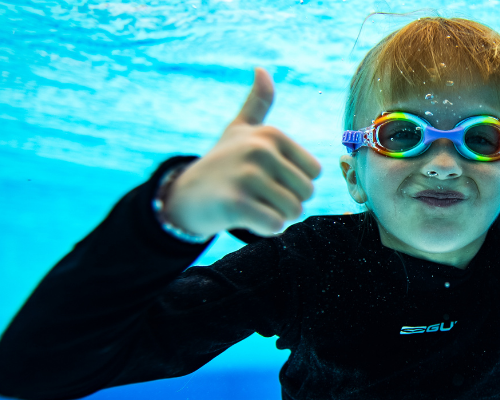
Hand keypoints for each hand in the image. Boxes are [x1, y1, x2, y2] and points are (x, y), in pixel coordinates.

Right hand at [163, 68, 321, 237]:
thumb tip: (262, 69)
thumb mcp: (240, 130)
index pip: (314, 172)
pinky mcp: (236, 203)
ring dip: (277, 217)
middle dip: (288, 203)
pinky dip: (265, 229)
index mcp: (271, 134)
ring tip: (253, 205)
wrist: (185, 196)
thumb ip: (257, 103)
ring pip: (293, 212)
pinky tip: (245, 218)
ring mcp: (247, 175)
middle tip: (260, 196)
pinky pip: (275, 225)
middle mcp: (260, 150)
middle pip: (306, 193)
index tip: (269, 178)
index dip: (296, 183)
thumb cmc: (222, 164)